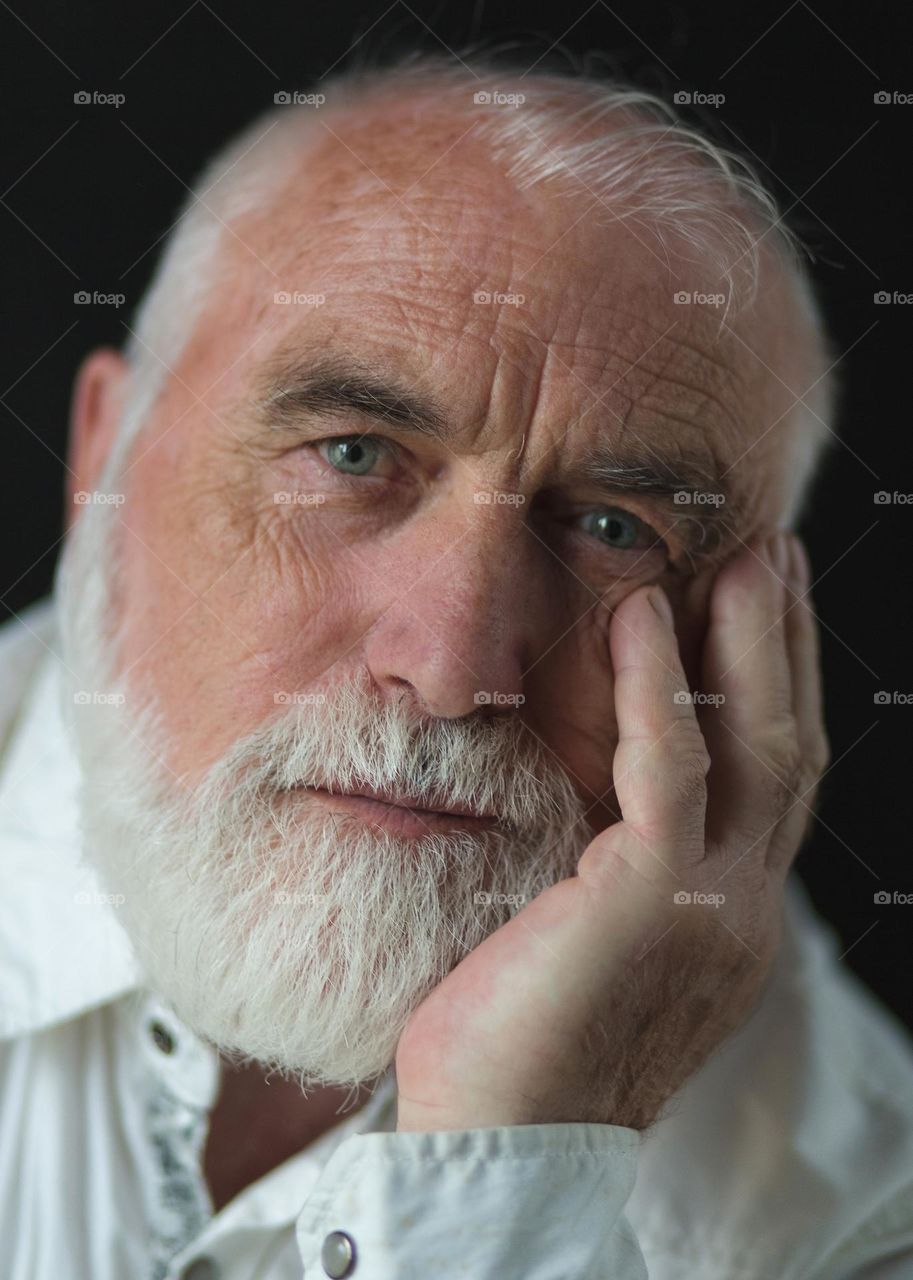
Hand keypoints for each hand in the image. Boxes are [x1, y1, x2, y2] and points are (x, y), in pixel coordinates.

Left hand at [394, 532, 828, 1131]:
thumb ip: (620, 872)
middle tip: (774, 556)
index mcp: (728, 919)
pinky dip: (656, 684)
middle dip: (787, 646)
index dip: (777, 691)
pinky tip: (639, 618)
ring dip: (750, 642)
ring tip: (741, 560)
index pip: (771, 784)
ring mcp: (710, 905)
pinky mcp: (649, 897)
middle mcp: (741, 909)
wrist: (498, 1141)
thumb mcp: (591, 940)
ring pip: (755, 746)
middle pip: (788, 750)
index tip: (761, 613)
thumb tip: (599, 805)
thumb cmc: (517, 1042)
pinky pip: (668, 765)